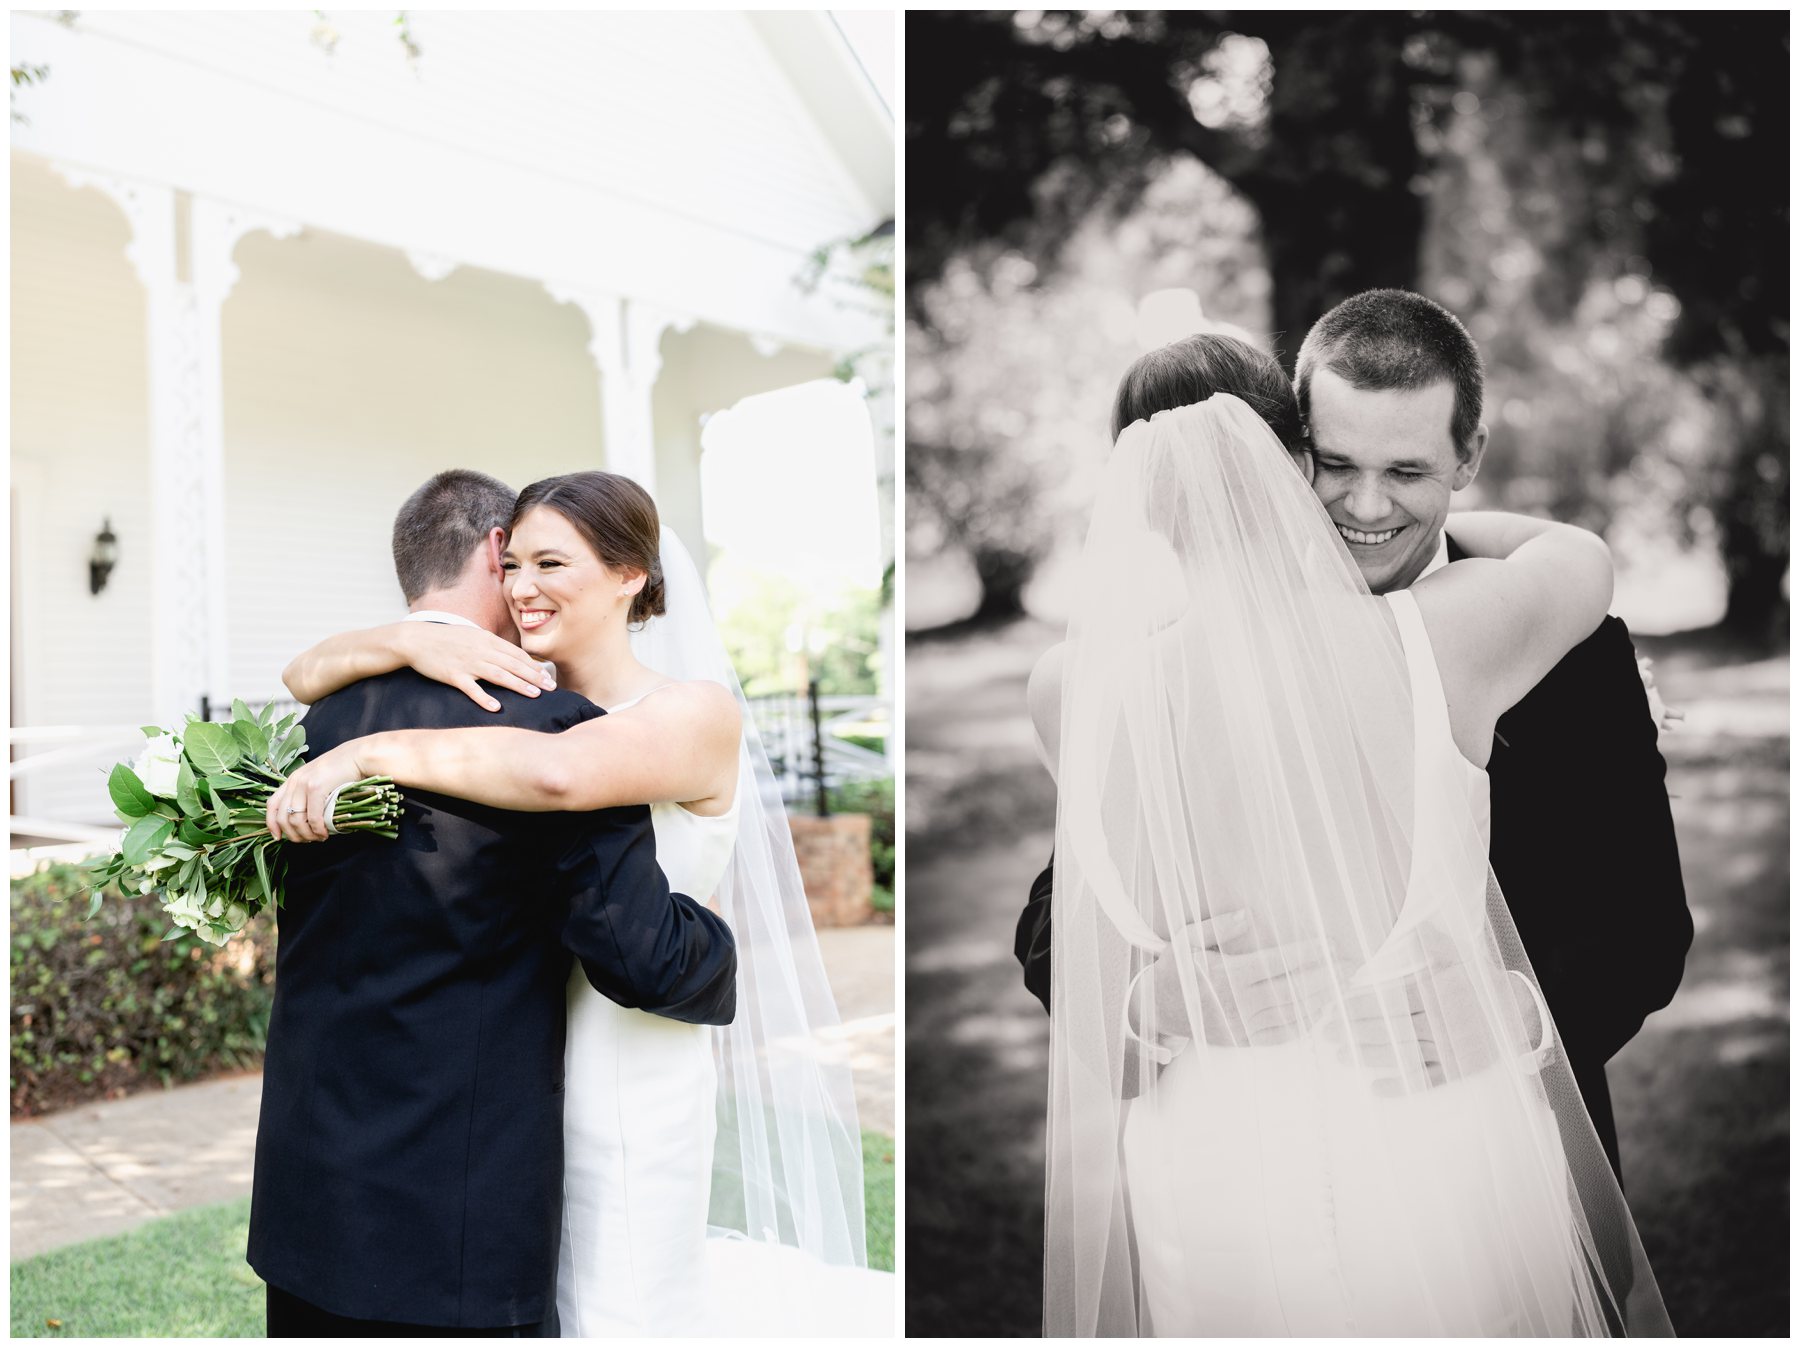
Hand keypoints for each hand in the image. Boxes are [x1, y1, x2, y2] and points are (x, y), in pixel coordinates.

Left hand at [265, 741, 370, 842]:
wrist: (358, 756)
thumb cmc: (343, 769)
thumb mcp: (319, 779)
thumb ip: (309, 794)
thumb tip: (307, 819)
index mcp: (292, 780)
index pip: (272, 805)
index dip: (271, 824)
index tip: (278, 837)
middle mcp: (294, 782)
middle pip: (282, 817)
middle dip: (293, 835)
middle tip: (306, 841)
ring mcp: (304, 784)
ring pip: (296, 820)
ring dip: (306, 835)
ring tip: (318, 838)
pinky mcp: (316, 788)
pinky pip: (312, 817)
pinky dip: (317, 829)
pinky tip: (324, 833)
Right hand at [403, 623, 553, 711]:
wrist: (416, 639)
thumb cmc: (447, 639)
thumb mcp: (473, 636)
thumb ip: (492, 645)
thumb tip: (512, 656)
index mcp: (487, 640)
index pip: (517, 654)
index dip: (534, 666)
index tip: (548, 676)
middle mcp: (481, 651)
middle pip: (513, 664)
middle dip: (535, 676)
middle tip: (551, 688)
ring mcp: (467, 663)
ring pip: (498, 675)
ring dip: (518, 685)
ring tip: (535, 695)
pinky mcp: (453, 675)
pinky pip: (471, 688)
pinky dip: (484, 698)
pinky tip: (497, 708)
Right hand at [1136, 912, 1345, 1048]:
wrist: (1157, 1010)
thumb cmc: (1174, 970)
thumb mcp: (1186, 940)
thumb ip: (1217, 927)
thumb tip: (1247, 915)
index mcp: (1226, 975)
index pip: (1276, 962)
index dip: (1306, 953)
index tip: (1329, 944)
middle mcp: (1237, 1002)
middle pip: (1291, 989)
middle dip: (1325, 976)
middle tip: (1349, 965)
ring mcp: (1241, 1025)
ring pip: (1290, 1013)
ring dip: (1320, 1000)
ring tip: (1341, 986)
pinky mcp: (1242, 1040)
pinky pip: (1280, 1035)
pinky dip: (1303, 1024)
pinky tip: (1318, 1011)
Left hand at [1320, 963, 1504, 1095]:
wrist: (1518, 1012)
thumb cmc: (1480, 983)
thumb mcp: (1459, 958)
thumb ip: (1432, 945)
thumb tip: (1412, 930)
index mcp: (1437, 994)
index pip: (1393, 999)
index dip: (1364, 1004)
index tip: (1338, 1006)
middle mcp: (1440, 1022)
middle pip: (1392, 1027)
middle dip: (1356, 1030)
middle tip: (1326, 1033)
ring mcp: (1449, 1048)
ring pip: (1404, 1053)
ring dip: (1370, 1056)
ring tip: (1340, 1055)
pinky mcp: (1458, 1069)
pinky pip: (1427, 1080)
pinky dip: (1402, 1085)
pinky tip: (1376, 1088)